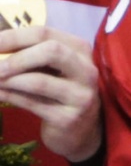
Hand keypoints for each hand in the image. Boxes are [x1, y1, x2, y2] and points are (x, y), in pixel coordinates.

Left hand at [0, 24, 100, 162]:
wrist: (81, 131)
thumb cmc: (60, 92)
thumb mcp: (52, 69)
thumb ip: (31, 54)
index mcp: (80, 50)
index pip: (45, 33)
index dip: (14, 36)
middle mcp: (86, 70)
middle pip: (51, 51)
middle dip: (17, 57)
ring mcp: (79, 96)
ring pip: (39, 81)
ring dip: (9, 80)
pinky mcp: (68, 118)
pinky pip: (33, 103)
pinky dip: (10, 96)